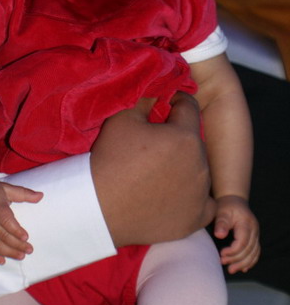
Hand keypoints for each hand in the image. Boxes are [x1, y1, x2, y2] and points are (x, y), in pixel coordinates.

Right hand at [0, 178, 42, 263]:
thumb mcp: (6, 188)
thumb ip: (23, 193)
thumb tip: (41, 196)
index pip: (6, 220)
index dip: (16, 230)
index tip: (26, 237)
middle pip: (2, 235)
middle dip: (17, 245)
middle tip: (29, 250)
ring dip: (8, 252)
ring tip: (21, 256)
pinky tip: (2, 261)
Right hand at [91, 92, 214, 246]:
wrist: (100, 209)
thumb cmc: (111, 160)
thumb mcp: (123, 118)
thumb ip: (146, 97)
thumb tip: (158, 86)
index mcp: (186, 137)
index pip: (189, 107)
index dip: (175, 102)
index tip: (162, 108)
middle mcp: (201, 165)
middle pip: (194, 140)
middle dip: (179, 136)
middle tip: (156, 142)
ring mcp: (201, 195)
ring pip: (200, 169)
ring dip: (187, 164)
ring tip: (161, 168)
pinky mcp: (196, 218)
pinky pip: (205, 202)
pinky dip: (194, 196)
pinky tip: (176, 193)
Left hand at [214, 195, 259, 273]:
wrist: (234, 200)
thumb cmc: (226, 206)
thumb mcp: (221, 211)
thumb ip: (221, 223)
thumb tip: (219, 235)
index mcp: (246, 223)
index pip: (243, 242)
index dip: (233, 251)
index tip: (221, 254)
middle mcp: (254, 230)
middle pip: (249, 250)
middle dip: (236, 259)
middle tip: (223, 263)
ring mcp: (256, 234)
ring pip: (254, 253)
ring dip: (243, 263)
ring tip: (231, 269)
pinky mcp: (254, 238)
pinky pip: (255, 252)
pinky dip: (250, 261)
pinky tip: (243, 268)